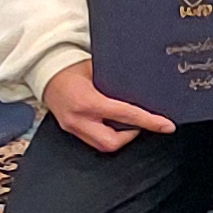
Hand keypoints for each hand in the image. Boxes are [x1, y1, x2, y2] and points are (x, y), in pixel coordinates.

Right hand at [41, 60, 172, 150]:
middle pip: (111, 142)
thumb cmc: (72, 66)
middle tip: (140, 123)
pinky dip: (106, 134)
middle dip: (131, 136)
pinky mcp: (69, 130)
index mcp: (88, 101)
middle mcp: (79, 119)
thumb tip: (142, 84)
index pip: (126, 115)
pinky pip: (91, 140)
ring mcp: (72, 127)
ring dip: (119, 137)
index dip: (149, 122)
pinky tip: (113, 124)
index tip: (167, 126)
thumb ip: (118, 80)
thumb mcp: (98, 68)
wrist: (45, 71)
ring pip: (101, 145)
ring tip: (128, 123)